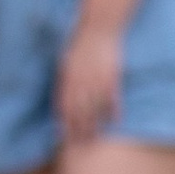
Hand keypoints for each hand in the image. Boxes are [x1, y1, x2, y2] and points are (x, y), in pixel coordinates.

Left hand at [59, 21, 122, 147]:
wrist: (98, 28)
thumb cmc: (79, 45)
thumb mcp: (65, 61)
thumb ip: (63, 80)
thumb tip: (60, 98)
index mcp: (67, 77)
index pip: (64, 105)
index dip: (64, 122)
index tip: (63, 136)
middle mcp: (81, 81)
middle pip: (79, 110)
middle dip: (78, 129)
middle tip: (79, 144)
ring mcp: (98, 79)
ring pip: (95, 107)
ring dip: (94, 124)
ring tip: (95, 138)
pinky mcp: (113, 76)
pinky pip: (113, 97)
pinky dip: (114, 110)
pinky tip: (114, 122)